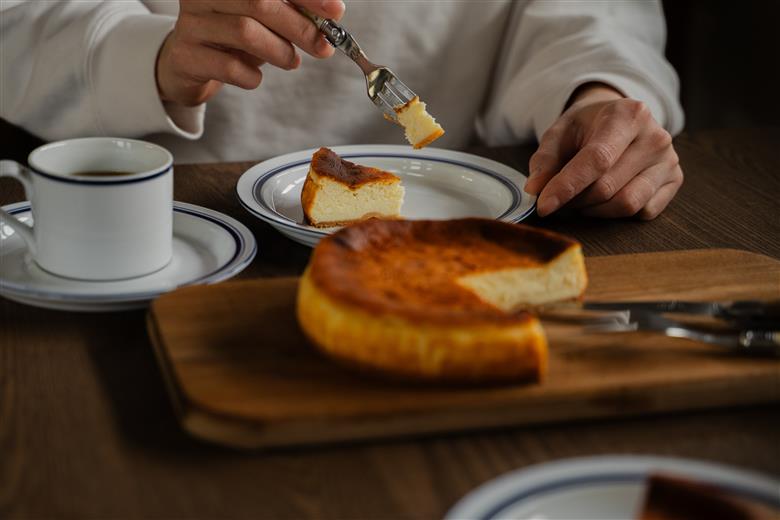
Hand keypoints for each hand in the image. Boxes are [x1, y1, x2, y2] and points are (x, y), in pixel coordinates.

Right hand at [156, 0, 344, 105]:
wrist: (189, 63)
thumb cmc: (235, 35)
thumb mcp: (265, 17)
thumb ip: (293, 10)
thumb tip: (334, 12)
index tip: (336, 11)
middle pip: (259, 2)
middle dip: (299, 27)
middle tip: (322, 47)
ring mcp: (191, 23)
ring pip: (246, 32)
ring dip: (279, 52)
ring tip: (291, 61)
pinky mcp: (186, 55)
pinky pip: (230, 67)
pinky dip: (252, 76)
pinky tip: (255, 76)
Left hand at [525, 84, 682, 219]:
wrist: (619, 118)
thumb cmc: (587, 126)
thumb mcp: (559, 133)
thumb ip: (544, 160)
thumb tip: (535, 190)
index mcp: (628, 115)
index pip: (597, 160)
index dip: (567, 186)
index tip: (543, 205)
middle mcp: (655, 137)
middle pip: (607, 187)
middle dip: (575, 200)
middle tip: (558, 198)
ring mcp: (669, 160)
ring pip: (627, 204)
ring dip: (594, 210)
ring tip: (580, 198)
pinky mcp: (675, 180)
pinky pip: (644, 212)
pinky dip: (617, 214)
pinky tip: (605, 198)